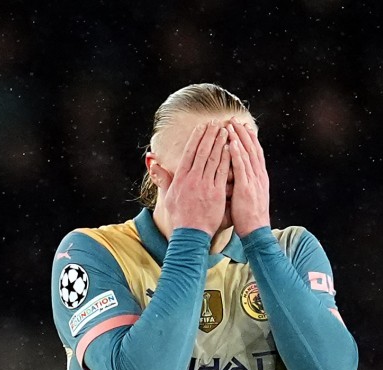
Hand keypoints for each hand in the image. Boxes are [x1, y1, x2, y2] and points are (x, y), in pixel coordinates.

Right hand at [161, 123, 230, 237]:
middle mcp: (192, 179)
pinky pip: (222, 172)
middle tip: (215, 123)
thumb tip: (151, 161)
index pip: (189, 153)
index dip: (196, 138)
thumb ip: (162, 177)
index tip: (202, 126)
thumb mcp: (167, 196)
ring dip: (219, 143)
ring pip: (213, 159)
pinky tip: (231, 148)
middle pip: (201, 152)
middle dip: (209, 135)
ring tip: (225, 131)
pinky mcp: (216, 193)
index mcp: (180, 178)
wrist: (190, 234)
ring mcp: (205, 185)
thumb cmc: (180, 216)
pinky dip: (227, 158)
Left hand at [228, 120, 270, 236]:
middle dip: (243, 133)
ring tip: (231, 124)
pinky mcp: (246, 187)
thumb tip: (236, 177)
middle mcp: (258, 176)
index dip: (249, 138)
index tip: (241, 126)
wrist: (256, 232)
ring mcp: (254, 181)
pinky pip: (242, 167)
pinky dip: (237, 153)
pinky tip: (232, 142)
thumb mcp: (248, 197)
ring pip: (247, 154)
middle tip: (234, 119)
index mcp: (259, 178)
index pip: (254, 153)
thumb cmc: (248, 217)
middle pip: (252, 149)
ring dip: (239, 138)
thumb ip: (243, 184)